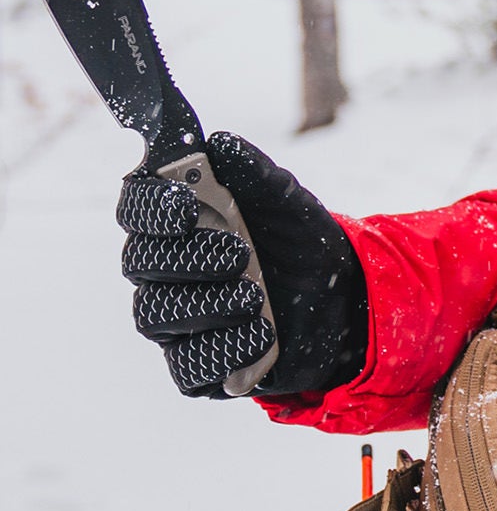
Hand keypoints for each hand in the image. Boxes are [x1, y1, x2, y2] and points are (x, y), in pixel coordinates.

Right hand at [118, 132, 367, 398]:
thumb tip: (219, 143)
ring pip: (156, 316)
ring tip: (255, 297)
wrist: (345, 297)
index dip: (150, 207)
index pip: (136, 209)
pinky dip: (224, 349)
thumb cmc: (300, 241)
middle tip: (240, 254)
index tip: (185, 206)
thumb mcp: (287, 201)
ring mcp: (179, 322)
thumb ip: (253, 172)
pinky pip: (187, 367)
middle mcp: (167, 272)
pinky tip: (260, 334)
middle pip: (140, 264)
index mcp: (179, 224)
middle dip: (188, 258)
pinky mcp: (199, 367)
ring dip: (207, 305)